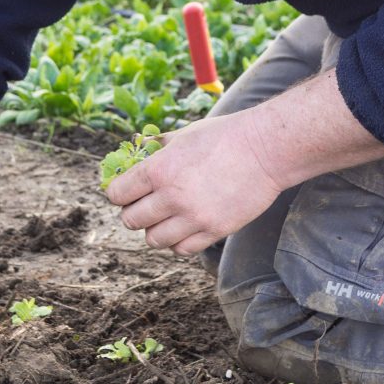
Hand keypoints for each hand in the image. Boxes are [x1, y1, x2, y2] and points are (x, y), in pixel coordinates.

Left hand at [105, 111, 283, 254]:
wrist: (266, 150)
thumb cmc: (224, 136)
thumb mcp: (183, 134)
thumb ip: (157, 147)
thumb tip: (138, 149)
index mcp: (159, 170)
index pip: (117, 194)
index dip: (118, 193)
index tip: (125, 192)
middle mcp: (172, 197)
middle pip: (131, 220)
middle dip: (133, 213)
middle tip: (143, 206)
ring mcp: (193, 217)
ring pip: (153, 240)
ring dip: (154, 230)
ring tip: (164, 219)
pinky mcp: (214, 231)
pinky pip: (181, 249)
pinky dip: (177, 242)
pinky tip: (182, 228)